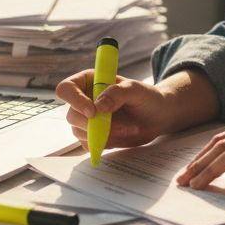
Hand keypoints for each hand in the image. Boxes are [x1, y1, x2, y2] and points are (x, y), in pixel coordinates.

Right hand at [54, 71, 178, 149]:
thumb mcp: (136, 89)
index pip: (66, 89)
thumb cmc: (147, 97)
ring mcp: (87, 119)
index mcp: (90, 81)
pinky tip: (123, 134)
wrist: (158, 116)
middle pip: (72, 115)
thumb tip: (98, 106)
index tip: (93, 111)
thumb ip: (118, 93)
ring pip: (79, 132)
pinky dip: (105, 143)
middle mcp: (84, 100)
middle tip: (125, 125)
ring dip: (105, 134)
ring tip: (129, 128)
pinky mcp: (93, 135)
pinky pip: (88, 144)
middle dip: (97, 124)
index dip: (74, 100)